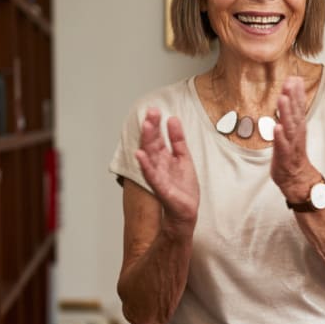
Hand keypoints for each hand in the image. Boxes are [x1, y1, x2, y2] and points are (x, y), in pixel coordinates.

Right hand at [135, 109, 198, 233]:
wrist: (184, 214)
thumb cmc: (182, 189)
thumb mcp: (184, 159)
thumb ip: (178, 140)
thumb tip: (173, 118)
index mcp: (164, 157)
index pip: (158, 137)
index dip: (157, 124)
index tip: (155, 109)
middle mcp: (158, 165)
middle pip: (152, 143)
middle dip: (151, 128)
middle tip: (150, 112)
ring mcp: (158, 176)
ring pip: (150, 156)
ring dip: (147, 141)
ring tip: (146, 126)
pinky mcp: (161, 189)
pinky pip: (152, 175)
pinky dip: (145, 165)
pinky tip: (140, 155)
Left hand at [272, 76, 321, 202]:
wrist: (297, 179)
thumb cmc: (292, 153)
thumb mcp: (293, 130)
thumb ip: (291, 111)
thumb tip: (289, 92)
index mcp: (298, 126)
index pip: (298, 106)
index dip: (296, 92)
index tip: (294, 77)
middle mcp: (297, 133)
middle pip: (295, 113)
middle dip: (292, 97)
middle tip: (290, 83)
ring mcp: (292, 145)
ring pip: (289, 127)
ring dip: (286, 113)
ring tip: (282, 99)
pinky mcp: (285, 157)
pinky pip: (283, 146)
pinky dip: (280, 137)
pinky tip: (276, 127)